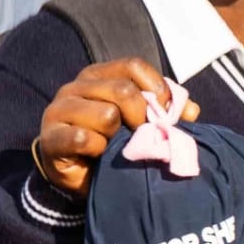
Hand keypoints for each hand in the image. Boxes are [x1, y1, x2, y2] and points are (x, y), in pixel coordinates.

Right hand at [32, 59, 194, 198]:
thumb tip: (192, 111)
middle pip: (122, 90)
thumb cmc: (114, 143)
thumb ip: (167, 112)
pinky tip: (97, 154)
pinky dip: (98, 149)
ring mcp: (59, 110)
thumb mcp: (143, 123)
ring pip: (106, 114)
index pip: (132, 66)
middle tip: (143, 134)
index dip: (156, 88)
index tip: (168, 111)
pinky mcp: (50, 137)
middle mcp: (76, 86)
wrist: (82, 177)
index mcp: (99, 76)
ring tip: (114, 145)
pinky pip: (83, 138)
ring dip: (117, 135)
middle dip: (141, 116)